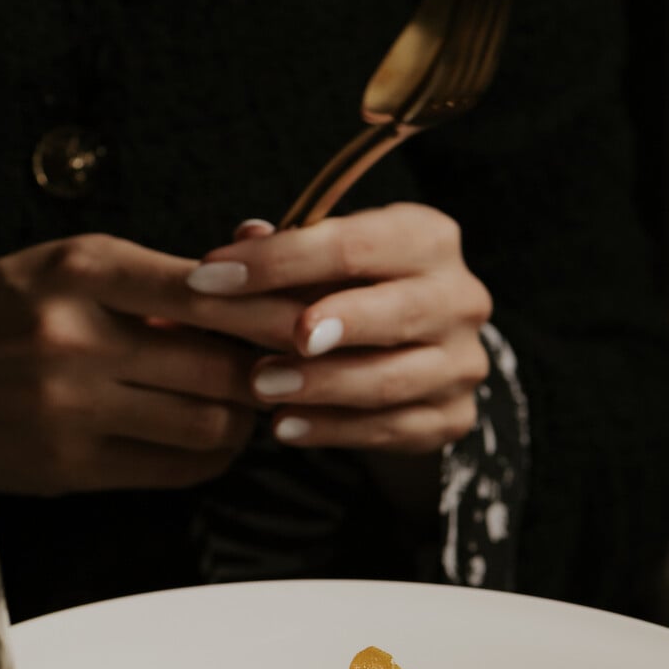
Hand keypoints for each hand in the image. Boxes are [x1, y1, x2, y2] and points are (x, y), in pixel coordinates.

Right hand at [0, 233, 305, 493]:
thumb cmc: (14, 306)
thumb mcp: (82, 262)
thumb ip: (176, 267)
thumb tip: (268, 244)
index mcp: (84, 270)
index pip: (214, 293)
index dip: (276, 314)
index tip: (314, 321)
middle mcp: (75, 338)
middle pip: (223, 368)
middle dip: (268, 373)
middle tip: (289, 371)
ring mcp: (69, 408)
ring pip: (209, 425)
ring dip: (244, 419)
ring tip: (246, 403)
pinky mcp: (68, 466)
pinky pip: (176, 469)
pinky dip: (210, 456)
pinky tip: (209, 437)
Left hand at [185, 203, 492, 452]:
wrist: (419, 351)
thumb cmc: (355, 289)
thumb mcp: (325, 259)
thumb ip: (285, 250)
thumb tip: (244, 238)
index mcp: (429, 239)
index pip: (353, 244)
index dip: (276, 261)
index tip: (207, 277)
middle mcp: (460, 297)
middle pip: (392, 312)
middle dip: (320, 326)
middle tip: (255, 342)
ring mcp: (462, 362)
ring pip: (390, 379)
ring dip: (321, 386)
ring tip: (261, 388)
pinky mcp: (454, 416)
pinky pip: (392, 428)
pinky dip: (334, 430)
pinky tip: (284, 428)